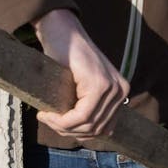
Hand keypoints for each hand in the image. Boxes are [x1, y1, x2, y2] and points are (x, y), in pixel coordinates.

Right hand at [34, 8, 127, 139]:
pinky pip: (82, 116)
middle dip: (68, 131)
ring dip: (62, 126)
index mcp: (120, 93)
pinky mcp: (99, 84)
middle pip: (95, 129)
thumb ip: (89, 105)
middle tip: (48, 121)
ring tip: (45, 117)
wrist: (61, 31)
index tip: (56, 126)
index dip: (77, 134)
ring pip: (87, 124)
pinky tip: (47, 114)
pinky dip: (62, 121)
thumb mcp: (83, 85)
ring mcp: (112, 87)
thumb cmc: (66, 57)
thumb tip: (87, 135)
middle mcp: (121, 91)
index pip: (103, 128)